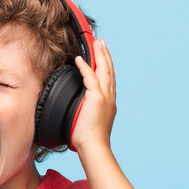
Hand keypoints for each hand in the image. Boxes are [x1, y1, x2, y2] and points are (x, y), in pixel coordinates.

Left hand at [70, 38, 116, 152]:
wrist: (94, 147)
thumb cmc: (90, 139)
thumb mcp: (90, 120)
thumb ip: (86, 110)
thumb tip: (78, 109)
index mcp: (109, 102)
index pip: (109, 79)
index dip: (106, 66)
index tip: (103, 55)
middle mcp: (110, 97)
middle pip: (109, 71)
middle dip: (106, 55)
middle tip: (102, 42)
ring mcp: (105, 97)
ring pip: (104, 71)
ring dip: (100, 55)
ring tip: (97, 43)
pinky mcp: (96, 98)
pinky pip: (91, 78)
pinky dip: (85, 67)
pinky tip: (79, 60)